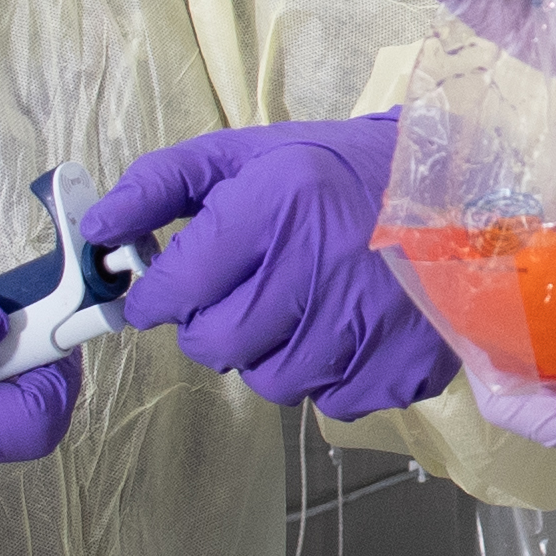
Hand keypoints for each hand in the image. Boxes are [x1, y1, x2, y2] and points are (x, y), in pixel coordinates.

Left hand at [86, 122, 459, 421]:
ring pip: (267, 381)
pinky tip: (345, 326)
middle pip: (215, 343)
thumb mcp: (250, 153)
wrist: (458, 189)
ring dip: (268, 352)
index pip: (176, 285)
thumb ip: (163, 184)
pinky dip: (325, 373)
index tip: (160, 290)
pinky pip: (327, 401)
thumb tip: (97, 228)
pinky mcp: (400, 367)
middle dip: (210, 324)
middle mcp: (321, 267)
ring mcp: (366, 326)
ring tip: (301, 304)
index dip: (155, 293)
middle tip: (239, 294)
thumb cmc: (341, 170)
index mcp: (279, 204)